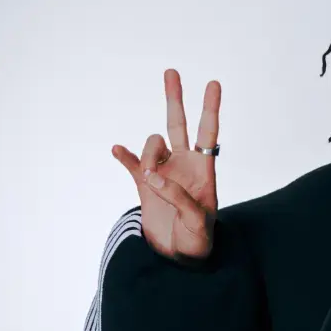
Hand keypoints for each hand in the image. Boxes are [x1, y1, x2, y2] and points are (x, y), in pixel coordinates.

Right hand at [112, 69, 220, 259]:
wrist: (180, 259)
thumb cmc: (199, 241)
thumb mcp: (198, 222)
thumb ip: (178, 197)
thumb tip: (154, 176)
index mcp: (203, 170)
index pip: (208, 132)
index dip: (211, 108)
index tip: (213, 83)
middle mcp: (183, 165)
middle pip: (178, 124)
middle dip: (175, 98)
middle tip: (171, 71)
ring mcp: (162, 173)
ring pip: (152, 145)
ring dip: (148, 155)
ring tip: (149, 179)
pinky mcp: (143, 186)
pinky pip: (131, 164)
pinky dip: (124, 157)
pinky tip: (117, 150)